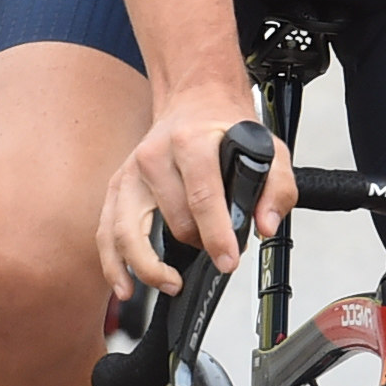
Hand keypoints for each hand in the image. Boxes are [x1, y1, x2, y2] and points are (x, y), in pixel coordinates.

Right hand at [97, 97, 293, 299]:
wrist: (194, 100)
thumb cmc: (225, 127)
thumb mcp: (268, 147)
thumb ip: (277, 187)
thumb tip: (265, 226)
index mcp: (191, 142)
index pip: (202, 196)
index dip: (216, 235)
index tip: (227, 261)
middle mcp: (154, 156)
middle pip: (173, 219)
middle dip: (198, 245)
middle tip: (217, 253)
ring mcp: (131, 172)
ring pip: (128, 231)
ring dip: (148, 267)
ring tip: (171, 284)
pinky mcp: (118, 187)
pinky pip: (107, 232)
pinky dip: (114, 263)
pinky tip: (125, 286)